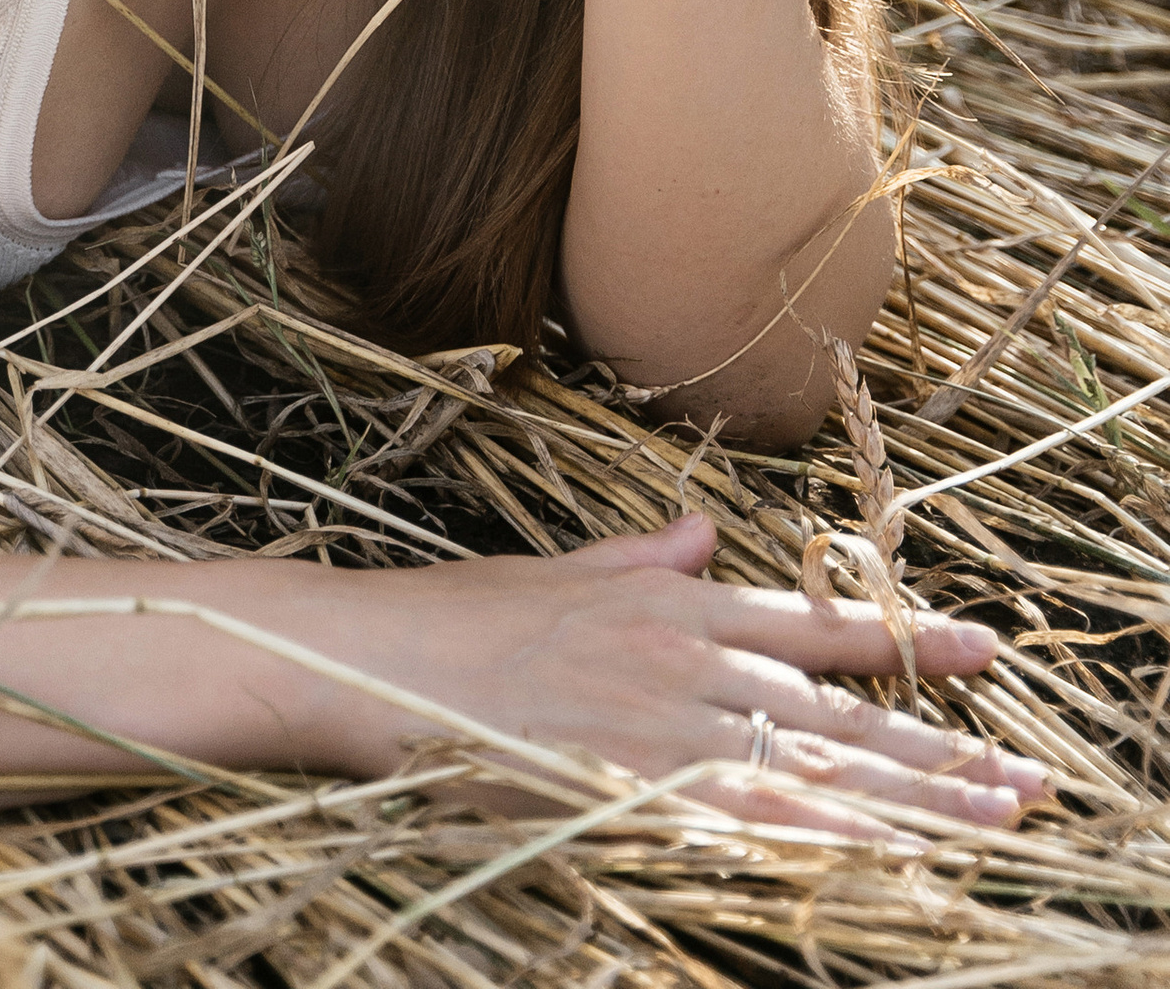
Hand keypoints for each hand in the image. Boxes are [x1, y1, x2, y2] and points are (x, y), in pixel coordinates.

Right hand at [302, 514, 1042, 835]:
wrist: (369, 656)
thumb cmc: (455, 617)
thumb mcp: (561, 571)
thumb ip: (643, 560)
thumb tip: (707, 533)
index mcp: (668, 602)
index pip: (814, 623)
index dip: (905, 640)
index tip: (986, 649)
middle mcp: (680, 659)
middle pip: (835, 712)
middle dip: (938, 747)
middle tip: (1024, 778)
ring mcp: (656, 727)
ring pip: (812, 769)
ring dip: (908, 801)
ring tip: (988, 821)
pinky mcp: (624, 788)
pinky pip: (743, 823)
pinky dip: (819, 842)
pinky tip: (876, 860)